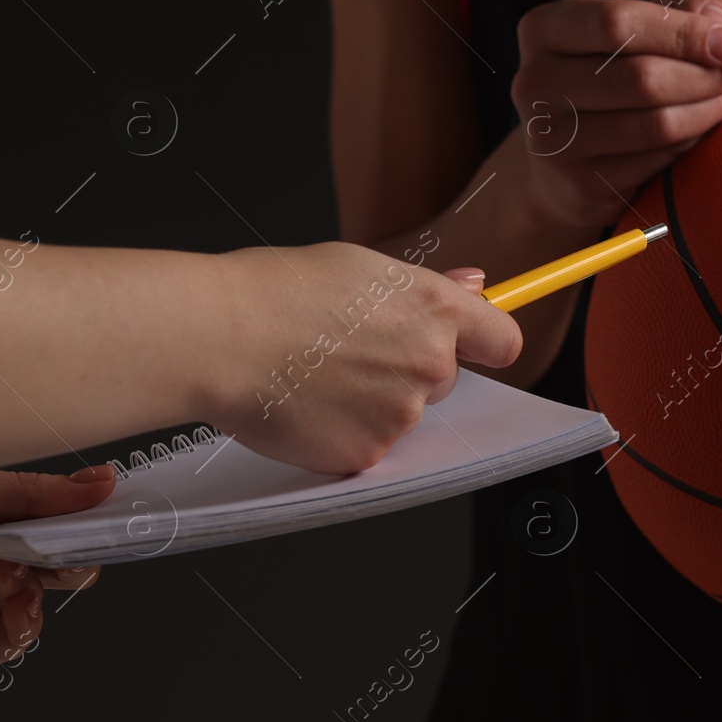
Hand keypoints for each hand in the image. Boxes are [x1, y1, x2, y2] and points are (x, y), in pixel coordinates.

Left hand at [0, 466, 113, 674]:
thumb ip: (33, 494)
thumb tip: (105, 482)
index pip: (55, 527)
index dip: (85, 525)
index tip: (111, 518)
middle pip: (57, 571)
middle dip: (72, 560)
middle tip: (67, 551)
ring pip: (38, 608)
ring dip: (36, 589)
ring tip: (10, 573)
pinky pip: (10, 643)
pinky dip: (22, 622)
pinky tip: (9, 597)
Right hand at [207, 245, 521, 473]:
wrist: (218, 336)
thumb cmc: (276, 291)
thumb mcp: (361, 266)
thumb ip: (426, 287)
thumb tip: (474, 284)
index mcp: (435, 310)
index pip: (502, 340)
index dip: (486, 344)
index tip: (474, 346)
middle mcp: (430, 364)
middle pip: (444, 379)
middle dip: (408, 369)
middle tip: (349, 350)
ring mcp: (402, 414)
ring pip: (404, 413)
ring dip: (373, 401)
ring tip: (316, 373)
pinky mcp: (368, 454)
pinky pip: (368, 446)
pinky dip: (342, 432)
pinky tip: (307, 403)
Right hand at [510, 0, 721, 228]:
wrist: (562, 163)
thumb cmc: (607, 80)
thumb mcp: (637, 30)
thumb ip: (684, 2)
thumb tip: (717, 15)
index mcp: (544, 29)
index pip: (617, 23)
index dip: (682, 32)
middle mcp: (535, 82)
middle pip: (641, 77)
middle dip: (702, 76)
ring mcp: (553, 138)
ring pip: (655, 123)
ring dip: (704, 111)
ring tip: (720, 99)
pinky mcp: (580, 181)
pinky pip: (657, 159)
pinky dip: (688, 143)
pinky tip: (693, 130)